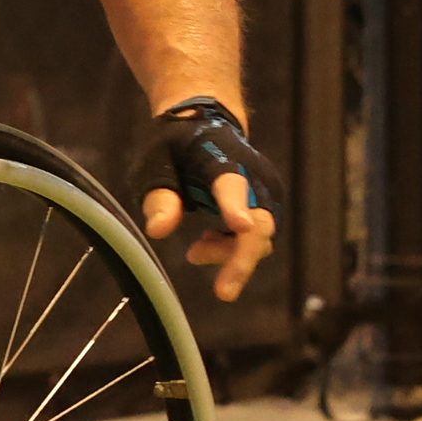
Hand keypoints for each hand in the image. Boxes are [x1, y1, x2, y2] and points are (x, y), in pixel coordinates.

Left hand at [137, 100, 278, 303]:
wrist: (206, 127)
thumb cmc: (175, 149)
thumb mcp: (154, 166)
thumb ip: (159, 198)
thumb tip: (157, 231)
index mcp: (221, 159)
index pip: (231, 184)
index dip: (234, 205)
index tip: (240, 225)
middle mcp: (253, 177)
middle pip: (259, 224)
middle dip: (242, 259)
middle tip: (223, 292)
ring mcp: (265, 195)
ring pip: (259, 240)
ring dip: (227, 254)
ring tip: (195, 250)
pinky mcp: (267, 211)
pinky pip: (254, 243)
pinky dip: (230, 250)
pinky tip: (205, 243)